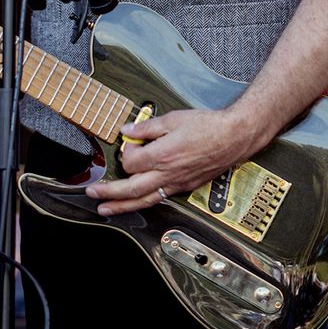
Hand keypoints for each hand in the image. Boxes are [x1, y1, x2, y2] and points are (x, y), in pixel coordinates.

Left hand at [85, 107, 266, 215]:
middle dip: (108, 192)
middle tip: (92, 193)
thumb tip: (128, 131)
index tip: (129, 144)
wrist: (235, 137)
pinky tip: (137, 202)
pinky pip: (160, 198)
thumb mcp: (174, 119)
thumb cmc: (209, 126)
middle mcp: (168, 173)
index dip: (125, 153)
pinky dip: (145, 202)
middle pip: (131, 189)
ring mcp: (177, 183)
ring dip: (122, 206)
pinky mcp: (185, 187)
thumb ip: (147, 127)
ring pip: (144, 200)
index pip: (130, 162)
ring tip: (106, 210)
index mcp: (163, 155)